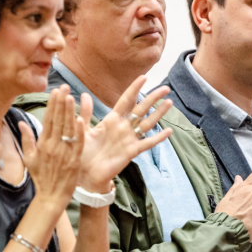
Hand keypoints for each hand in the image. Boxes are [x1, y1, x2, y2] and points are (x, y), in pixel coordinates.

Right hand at [20, 86, 84, 205]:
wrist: (51, 196)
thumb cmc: (41, 177)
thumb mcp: (29, 158)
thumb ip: (26, 139)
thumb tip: (21, 122)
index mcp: (42, 144)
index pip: (48, 120)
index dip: (52, 104)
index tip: (55, 91)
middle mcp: (53, 146)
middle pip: (57, 120)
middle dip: (61, 102)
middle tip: (65, 87)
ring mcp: (64, 152)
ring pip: (67, 129)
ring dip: (69, 112)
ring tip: (71, 96)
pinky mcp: (74, 160)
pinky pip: (77, 143)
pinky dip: (78, 131)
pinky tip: (79, 119)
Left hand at [78, 76, 172, 192]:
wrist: (84, 173)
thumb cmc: (82, 151)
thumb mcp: (81, 129)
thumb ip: (85, 112)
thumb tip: (84, 94)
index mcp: (111, 120)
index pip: (126, 101)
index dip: (134, 89)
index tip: (144, 77)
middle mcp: (123, 128)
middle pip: (141, 109)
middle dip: (153, 98)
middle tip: (165, 88)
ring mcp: (129, 139)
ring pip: (147, 123)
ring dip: (158, 113)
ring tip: (169, 102)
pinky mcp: (131, 152)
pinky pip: (147, 143)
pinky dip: (158, 138)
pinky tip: (168, 131)